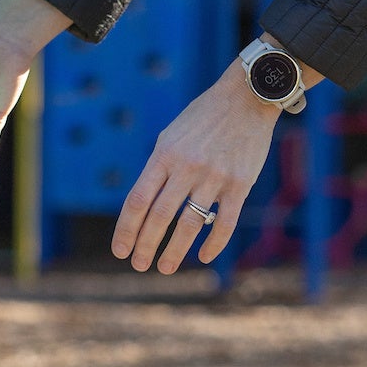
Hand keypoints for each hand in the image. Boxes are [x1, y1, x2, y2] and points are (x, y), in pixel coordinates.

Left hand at [114, 63, 280, 274]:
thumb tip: (144, 204)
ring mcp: (214, 177)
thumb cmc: (203, 118)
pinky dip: (214, 244)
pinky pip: (226, 222)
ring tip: (165, 268)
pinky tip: (204, 257)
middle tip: (139, 265)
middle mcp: (187, 167)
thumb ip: (158, 168)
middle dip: (146, 245)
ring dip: (175, 251)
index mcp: (164, 155)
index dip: (126, 229)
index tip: (120, 250)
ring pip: (190, 224)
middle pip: (160, 216)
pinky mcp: (240, 184)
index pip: (138, 199)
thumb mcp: (171, 136)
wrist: (246, 98)